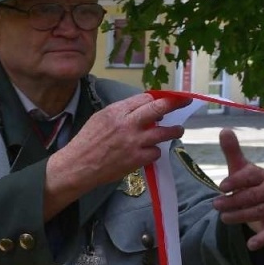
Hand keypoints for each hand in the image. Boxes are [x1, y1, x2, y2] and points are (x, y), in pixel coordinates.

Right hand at [49, 92, 187, 188]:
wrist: (78, 166)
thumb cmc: (86, 142)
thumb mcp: (99, 118)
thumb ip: (120, 113)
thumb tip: (140, 110)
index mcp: (116, 111)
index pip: (145, 99)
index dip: (157, 99)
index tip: (164, 101)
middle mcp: (127, 124)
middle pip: (159, 109)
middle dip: (176, 104)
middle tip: (186, 102)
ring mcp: (134, 142)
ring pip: (164, 132)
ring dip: (174, 130)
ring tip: (178, 130)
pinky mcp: (136, 159)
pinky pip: (156, 152)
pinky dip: (155, 151)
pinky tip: (150, 152)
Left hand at [213, 129, 263, 249]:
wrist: (262, 203)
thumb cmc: (248, 184)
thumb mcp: (239, 169)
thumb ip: (232, 151)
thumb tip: (224, 129)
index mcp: (261, 175)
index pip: (251, 176)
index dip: (236, 181)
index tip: (221, 187)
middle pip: (255, 196)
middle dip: (235, 201)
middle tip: (215, 205)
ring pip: (260, 212)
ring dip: (241, 216)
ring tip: (223, 219)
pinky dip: (263, 238)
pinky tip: (250, 245)